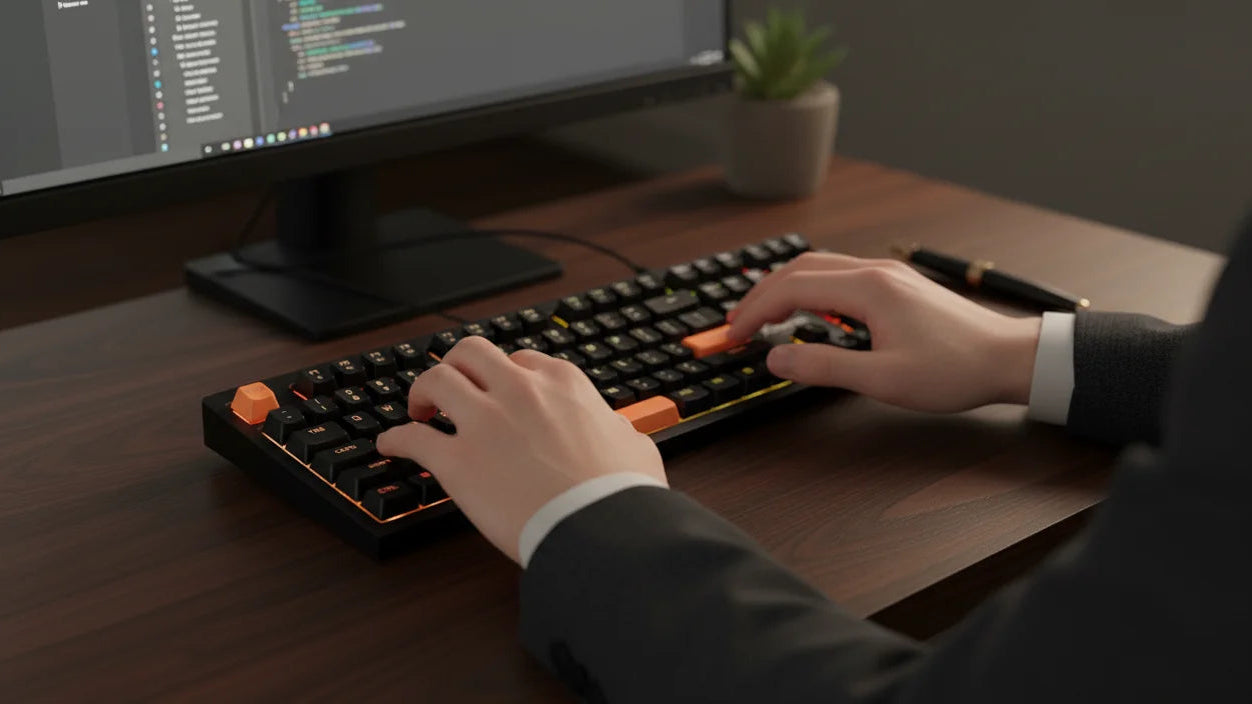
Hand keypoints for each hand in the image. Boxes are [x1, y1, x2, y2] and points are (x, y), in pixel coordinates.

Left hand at [376, 337, 666, 563]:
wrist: (600, 530)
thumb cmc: (621, 494)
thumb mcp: (636, 446)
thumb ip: (619, 431)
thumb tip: (620, 434)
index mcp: (563, 384)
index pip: (522, 361)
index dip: (504, 376)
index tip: (497, 389)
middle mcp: (520, 392)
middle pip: (470, 354)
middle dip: (456, 366)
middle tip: (450, 386)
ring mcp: (485, 423)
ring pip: (435, 380)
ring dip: (421, 391)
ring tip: (417, 409)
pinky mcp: (457, 462)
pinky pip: (412, 438)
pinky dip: (395, 439)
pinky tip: (390, 445)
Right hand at [726, 252, 1041, 412]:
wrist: (1009, 358)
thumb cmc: (955, 370)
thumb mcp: (883, 380)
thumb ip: (823, 367)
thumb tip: (776, 357)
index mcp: (867, 289)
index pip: (791, 288)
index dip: (755, 311)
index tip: (734, 335)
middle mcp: (875, 272)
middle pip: (800, 268)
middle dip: (761, 294)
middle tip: (738, 324)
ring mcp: (888, 275)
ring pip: (820, 267)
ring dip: (785, 288)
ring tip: (764, 315)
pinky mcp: (898, 285)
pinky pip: (841, 275)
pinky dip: (811, 288)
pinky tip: (809, 311)